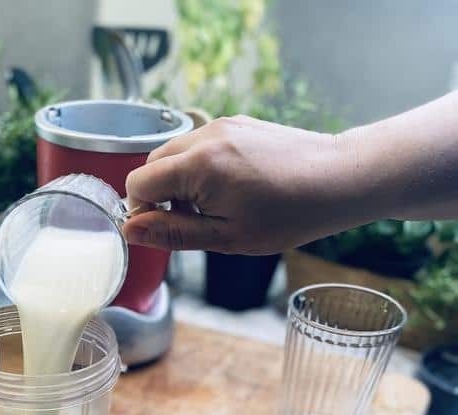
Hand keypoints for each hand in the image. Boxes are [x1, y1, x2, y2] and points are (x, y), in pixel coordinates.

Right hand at [123, 115, 353, 254]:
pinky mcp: (237, 123)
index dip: (143, 211)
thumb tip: (130, 231)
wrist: (339, 179)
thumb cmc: (289, 214)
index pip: (138, 182)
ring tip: (213, 208)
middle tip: (191, 223)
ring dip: (179, 182)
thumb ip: (172, 232)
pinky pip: (200, 146)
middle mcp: (205, 136)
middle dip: (159, 196)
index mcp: (198, 165)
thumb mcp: (225, 237)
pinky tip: (230, 190)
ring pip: (175, 154)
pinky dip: (200, 168)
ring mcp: (222, 126)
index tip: (164, 231)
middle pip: (152, 164)